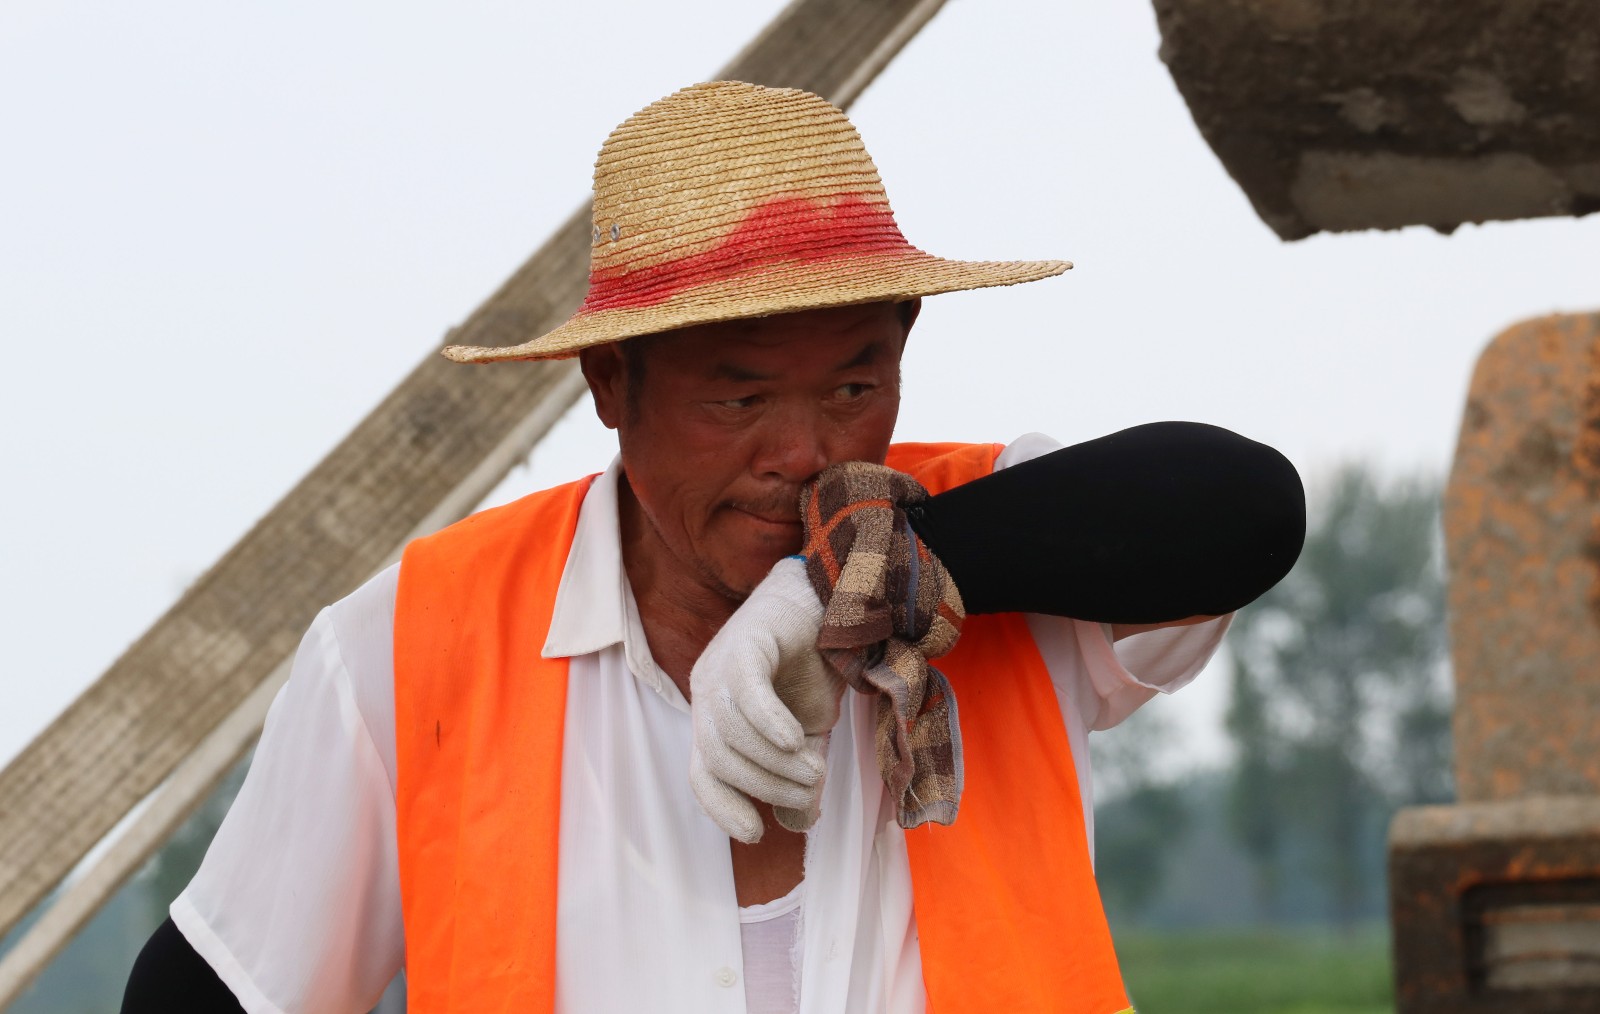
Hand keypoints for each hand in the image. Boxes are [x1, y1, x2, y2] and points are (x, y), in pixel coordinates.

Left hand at [689, 557, 842, 841]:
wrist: (828, 604)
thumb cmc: (810, 669)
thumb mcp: (809, 735)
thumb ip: (800, 777)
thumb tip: (799, 825)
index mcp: (714, 718)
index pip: (703, 774)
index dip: (722, 807)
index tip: (754, 834)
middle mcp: (707, 692)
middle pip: (720, 757)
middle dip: (765, 785)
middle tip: (810, 790)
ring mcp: (721, 665)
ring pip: (732, 730)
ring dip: (775, 762)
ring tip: (815, 771)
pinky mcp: (745, 642)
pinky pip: (745, 689)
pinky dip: (767, 722)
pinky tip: (794, 741)